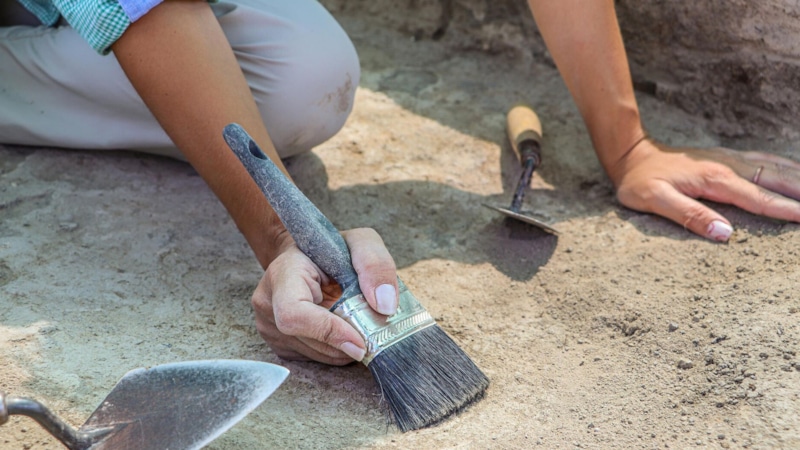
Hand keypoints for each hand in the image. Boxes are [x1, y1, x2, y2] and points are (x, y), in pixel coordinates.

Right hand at [251, 228, 398, 364]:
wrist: (306, 258)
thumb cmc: (330, 249)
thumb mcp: (360, 242)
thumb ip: (375, 265)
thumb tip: (385, 306)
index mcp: (282, 273)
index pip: (294, 314)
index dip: (328, 332)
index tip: (360, 341)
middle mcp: (267, 302)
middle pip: (308, 340)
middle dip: (345, 342)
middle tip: (370, 331)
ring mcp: (268, 326)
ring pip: (314, 355)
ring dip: (344, 348)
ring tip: (357, 326)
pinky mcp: (279, 344)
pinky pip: (313, 359)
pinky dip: (336, 351)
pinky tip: (343, 331)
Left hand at [611, 138, 799, 240]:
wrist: (632, 155)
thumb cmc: (640, 181)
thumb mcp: (654, 201)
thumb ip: (688, 215)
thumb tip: (724, 234)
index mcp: (715, 180)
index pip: (759, 199)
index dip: (786, 210)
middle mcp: (729, 166)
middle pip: (777, 179)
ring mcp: (730, 160)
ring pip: (776, 167)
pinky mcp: (728, 158)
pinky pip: (767, 160)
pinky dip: (788, 167)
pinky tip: (797, 173)